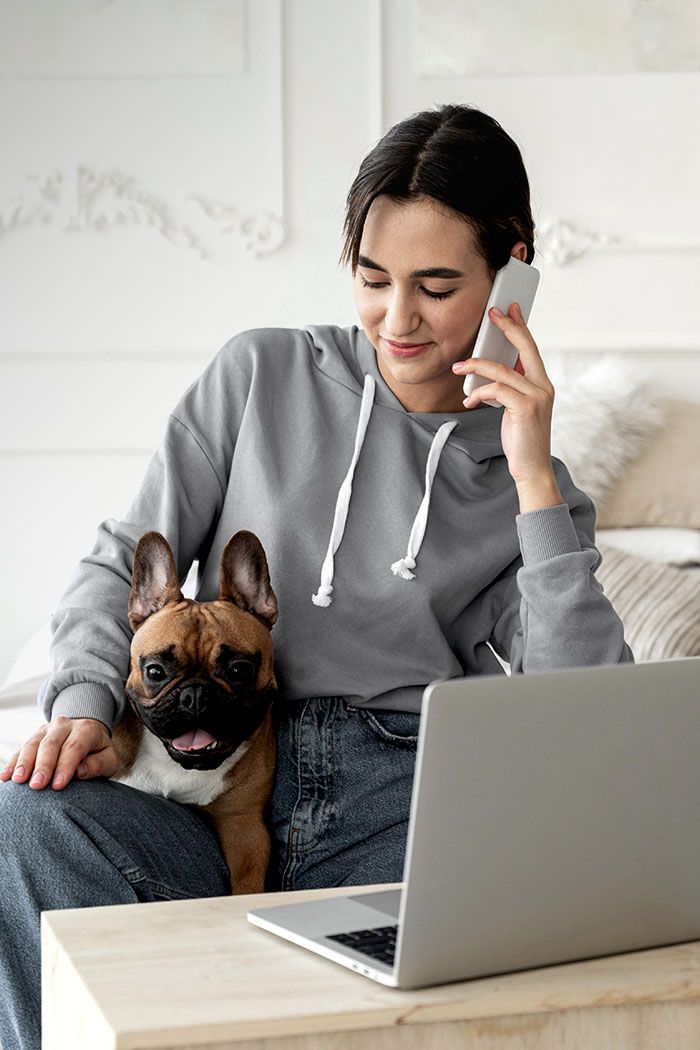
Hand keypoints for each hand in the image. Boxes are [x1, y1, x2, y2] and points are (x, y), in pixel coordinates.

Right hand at [0, 717, 117, 790]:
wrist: (87, 733)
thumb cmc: (98, 752)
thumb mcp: (108, 759)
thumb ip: (98, 765)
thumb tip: (80, 772)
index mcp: (86, 729)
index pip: (74, 747)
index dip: (65, 766)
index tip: (58, 786)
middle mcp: (65, 725)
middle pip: (51, 744)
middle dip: (43, 765)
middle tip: (36, 786)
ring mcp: (47, 729)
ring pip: (33, 743)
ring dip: (24, 763)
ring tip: (19, 781)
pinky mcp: (34, 736)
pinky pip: (21, 748)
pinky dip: (13, 762)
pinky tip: (5, 776)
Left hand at [452, 302, 559, 495]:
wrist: (532, 468)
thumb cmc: (521, 439)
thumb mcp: (518, 409)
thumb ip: (511, 389)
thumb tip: (491, 373)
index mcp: (542, 384)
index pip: (531, 349)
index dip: (520, 327)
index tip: (510, 310)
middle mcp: (543, 387)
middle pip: (525, 347)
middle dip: (507, 327)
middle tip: (492, 313)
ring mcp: (537, 397)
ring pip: (502, 370)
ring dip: (476, 366)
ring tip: (458, 367)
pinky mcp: (525, 408)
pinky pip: (496, 390)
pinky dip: (479, 392)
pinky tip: (469, 400)